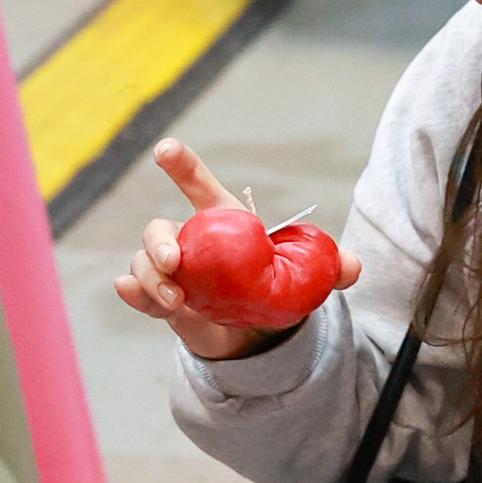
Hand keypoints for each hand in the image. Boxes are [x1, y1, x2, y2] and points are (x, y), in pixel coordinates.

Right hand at [115, 138, 359, 360]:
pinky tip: (128, 290)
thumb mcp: (307, 275)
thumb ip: (330, 267)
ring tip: (172, 296)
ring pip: (145, 262)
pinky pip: (141, 294)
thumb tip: (353, 267)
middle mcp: (191, 242)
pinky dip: (133, 292)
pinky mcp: (166, 303)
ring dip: (149, 275)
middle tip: (174, 260)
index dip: (182, 165)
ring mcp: (174, 273)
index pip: (199, 187)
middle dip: (158, 239)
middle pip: (160, 228)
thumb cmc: (274, 287)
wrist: (258, 333)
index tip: (164, 149)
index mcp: (224, 223)